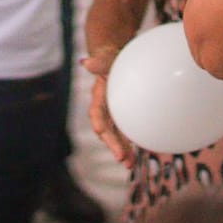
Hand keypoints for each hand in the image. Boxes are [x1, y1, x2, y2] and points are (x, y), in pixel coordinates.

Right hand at [82, 46, 133, 167]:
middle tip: (122, 159)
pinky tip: (137, 153)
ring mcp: (113, 114)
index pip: (97, 113)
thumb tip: (86, 62)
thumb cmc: (109, 60)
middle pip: (106, 130)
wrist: (115, 61)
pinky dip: (129, 142)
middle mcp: (104, 108)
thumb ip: (98, 63)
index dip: (99, 123)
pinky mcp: (122, 116)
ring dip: (121, 149)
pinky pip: (125, 131)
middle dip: (113, 145)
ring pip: (115, 135)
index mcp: (98, 97)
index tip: (101, 132)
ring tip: (129, 163)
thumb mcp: (106, 59)